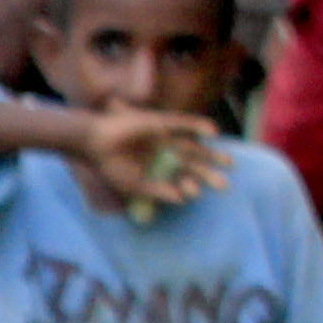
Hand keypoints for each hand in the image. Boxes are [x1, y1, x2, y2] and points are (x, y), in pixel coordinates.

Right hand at [69, 105, 218, 211]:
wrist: (93, 142)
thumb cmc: (110, 166)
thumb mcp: (134, 185)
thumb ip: (158, 191)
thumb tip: (182, 200)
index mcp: (158, 170)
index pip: (180, 179)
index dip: (190, 185)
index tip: (195, 193)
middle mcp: (165, 154)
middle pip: (192, 165)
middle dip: (207, 174)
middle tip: (223, 186)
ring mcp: (164, 138)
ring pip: (192, 147)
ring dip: (210, 155)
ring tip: (228, 163)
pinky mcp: (160, 123)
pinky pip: (183, 124)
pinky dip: (198, 126)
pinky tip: (213, 132)